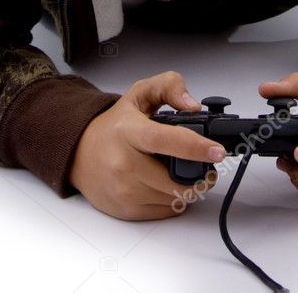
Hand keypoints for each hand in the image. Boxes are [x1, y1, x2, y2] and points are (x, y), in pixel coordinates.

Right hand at [67, 70, 224, 220]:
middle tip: (207, 163)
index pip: (165, 140)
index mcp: (129, 131)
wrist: (80, 153)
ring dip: (187, 187)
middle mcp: (124, 163)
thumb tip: (193, 105)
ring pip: (174, 198)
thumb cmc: (115, 125)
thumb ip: (169, 87)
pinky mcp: (127, 210)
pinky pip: (165, 211)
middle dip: (200, 174)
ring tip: (183, 170)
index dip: (195, 147)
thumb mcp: (140, 94)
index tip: (217, 151)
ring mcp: (124, 190)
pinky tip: (166, 183)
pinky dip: (173, 198)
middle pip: (175, 179)